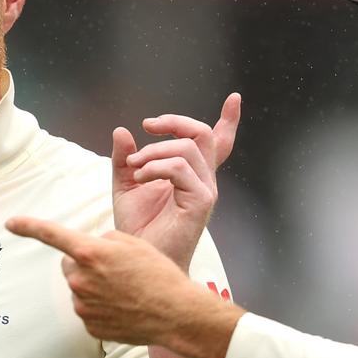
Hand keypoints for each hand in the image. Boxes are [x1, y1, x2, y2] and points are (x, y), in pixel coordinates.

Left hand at [5, 217, 201, 345]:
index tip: (10, 223)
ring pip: (80, 288)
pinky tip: (124, 307)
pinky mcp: (90, 326)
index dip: (28, 226)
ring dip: (96, 286)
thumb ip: (104, 241)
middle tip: (116, 269)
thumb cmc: (158, 274)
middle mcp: (80, 279)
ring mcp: (83, 305)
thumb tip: (92, 250)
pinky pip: (89, 309)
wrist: (175, 314)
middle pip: (70, 264)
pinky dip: (102, 307)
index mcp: (90, 253)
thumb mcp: (134, 243)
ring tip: (126, 291)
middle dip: (86, 263)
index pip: (52, 235)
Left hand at [111, 93, 241, 269]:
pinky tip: (139, 178)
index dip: (228, 121)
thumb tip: (123, 131)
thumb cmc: (137, 228)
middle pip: (203, 134)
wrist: (137, 259)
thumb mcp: (126, 184)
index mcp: (190, 175)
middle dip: (175, 121)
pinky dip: (155, 167)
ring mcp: (205, 191)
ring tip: (134, 167)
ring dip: (154, 150)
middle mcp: (203, 181)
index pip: (217, 144)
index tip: (234, 99)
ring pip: (188, 148)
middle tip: (147, 125)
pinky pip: (180, 168)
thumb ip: (126, 159)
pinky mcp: (200, 202)